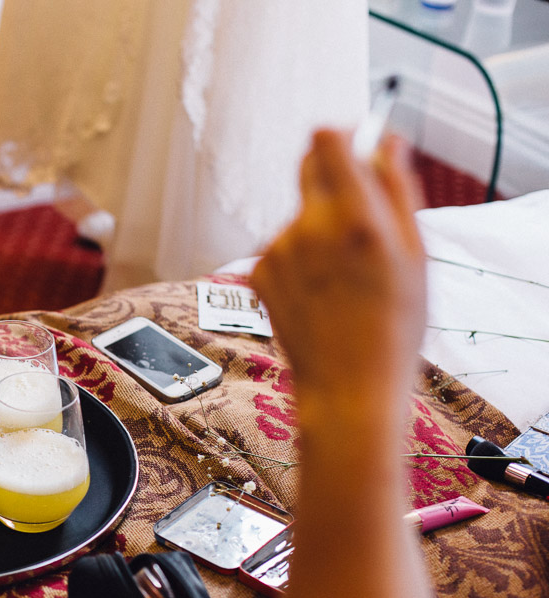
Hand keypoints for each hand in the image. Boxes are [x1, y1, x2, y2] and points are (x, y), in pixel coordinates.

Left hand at [250, 130, 424, 415]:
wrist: (347, 386)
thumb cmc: (392, 325)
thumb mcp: (415, 254)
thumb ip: (397, 189)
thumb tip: (385, 140)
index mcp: (354, 218)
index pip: (325, 141)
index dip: (341, 137)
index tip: (356, 149)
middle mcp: (308, 228)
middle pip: (308, 170)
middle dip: (334, 184)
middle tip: (358, 224)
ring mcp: (277, 250)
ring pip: (300, 214)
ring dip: (318, 229)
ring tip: (344, 276)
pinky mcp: (257, 272)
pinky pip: (282, 245)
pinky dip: (299, 258)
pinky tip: (319, 292)